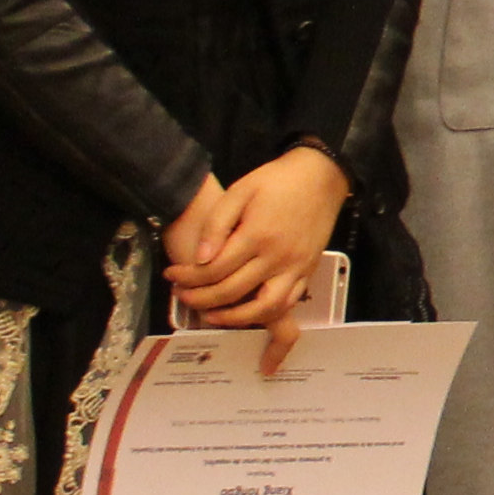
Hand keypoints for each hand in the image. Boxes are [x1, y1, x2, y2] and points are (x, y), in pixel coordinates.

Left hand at [175, 144, 350, 370]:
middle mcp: (277, 257)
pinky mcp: (308, 271)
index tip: (171, 274)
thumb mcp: (239, 191)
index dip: (187, 277)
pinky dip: (265, 315)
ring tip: (211, 315)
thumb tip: (200, 258)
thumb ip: (217, 224)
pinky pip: (287, 304)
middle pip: (232, 292)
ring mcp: (296, 267)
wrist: (322, 176)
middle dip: (200, 299)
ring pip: (263, 309)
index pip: (214, 269)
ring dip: (234, 318)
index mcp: (257, 235)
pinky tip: (248, 312)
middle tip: (181, 295)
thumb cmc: (277, 180)